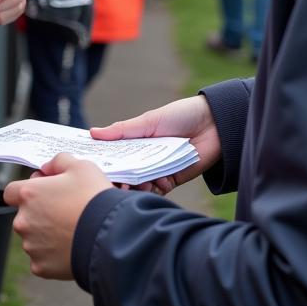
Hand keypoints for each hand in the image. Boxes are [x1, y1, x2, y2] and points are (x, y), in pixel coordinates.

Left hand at [4, 154, 110, 279]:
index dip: (28, 191)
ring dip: (46, 234)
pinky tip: (71, 247)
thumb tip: (47, 168)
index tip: (44, 192)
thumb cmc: (93, 198)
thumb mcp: (81, 166)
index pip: (11, 192)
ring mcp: (31, 246)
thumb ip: (59, 162)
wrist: (108, 237)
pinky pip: (42, 259)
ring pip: (33, 238)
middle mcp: (23, 221)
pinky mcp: (40, 267)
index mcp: (28, 194)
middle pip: (24, 216)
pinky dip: (53, 255)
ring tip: (72, 231)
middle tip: (64, 212)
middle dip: (40, 213)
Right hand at [91, 95, 219, 194]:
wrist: (214, 123)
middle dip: (118, 179)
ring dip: (136, 188)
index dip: (104, 162)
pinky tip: (158, 182)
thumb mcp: (148, 121)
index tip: (92, 169)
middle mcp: (144, 157)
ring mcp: (158, 169)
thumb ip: (122, 130)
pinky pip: (159, 189)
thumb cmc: (179, 115)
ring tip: (135, 186)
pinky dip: (156, 189)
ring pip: (140, 185)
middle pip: (126, 173)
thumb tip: (93, 132)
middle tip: (114, 182)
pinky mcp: (173, 178)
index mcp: (135, 142)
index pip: (115, 155)